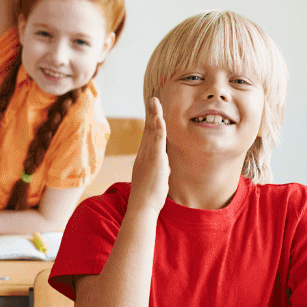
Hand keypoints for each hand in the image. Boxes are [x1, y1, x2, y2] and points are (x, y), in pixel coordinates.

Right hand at [130, 97, 170, 213]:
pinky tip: (159, 117)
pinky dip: (157, 126)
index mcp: (144, 158)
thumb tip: (164, 165)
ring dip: (153, 115)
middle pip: (147, 129)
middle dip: (151, 114)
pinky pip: (156, 138)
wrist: (142, 206)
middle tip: (153, 100)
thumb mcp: (155, 179)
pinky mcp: (154, 158)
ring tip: (155, 102)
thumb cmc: (149, 197)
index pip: (148, 137)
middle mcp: (143, 154)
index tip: (153, 113)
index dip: (151, 123)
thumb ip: (159, 170)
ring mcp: (147, 155)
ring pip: (151, 131)